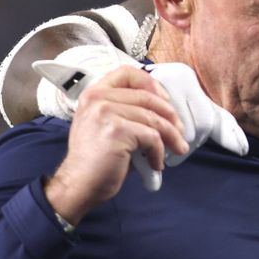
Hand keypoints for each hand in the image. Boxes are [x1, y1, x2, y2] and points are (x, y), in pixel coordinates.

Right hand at [36, 47, 249, 189]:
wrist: (78, 186)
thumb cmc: (97, 159)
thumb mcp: (108, 124)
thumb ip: (128, 110)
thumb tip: (166, 109)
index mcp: (95, 94)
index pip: (127, 73)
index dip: (151, 83)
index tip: (165, 99)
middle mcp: (98, 98)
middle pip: (148, 97)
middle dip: (170, 116)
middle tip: (180, 131)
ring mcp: (106, 112)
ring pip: (154, 119)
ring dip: (171, 136)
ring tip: (177, 148)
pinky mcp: (116, 130)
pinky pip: (152, 137)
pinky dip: (159, 151)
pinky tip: (156, 163)